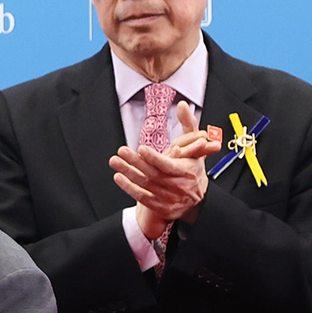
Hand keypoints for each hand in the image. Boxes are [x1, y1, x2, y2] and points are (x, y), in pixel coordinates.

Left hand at [110, 105, 211, 236]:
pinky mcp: (161, 207)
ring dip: (128, 172)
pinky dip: (129, 187)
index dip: (155, 158)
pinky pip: (142, 197)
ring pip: (146, 184)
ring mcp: (170, 199)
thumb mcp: (195, 146)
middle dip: (137, 162)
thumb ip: (188, 125)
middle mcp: (180, 186)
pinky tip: (118, 177)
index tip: (142, 149)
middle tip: (121, 151)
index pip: (170, 166)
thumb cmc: (192, 168)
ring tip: (115, 161)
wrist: (196, 200)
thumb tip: (181, 105)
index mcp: (189, 171)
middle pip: (154, 173)